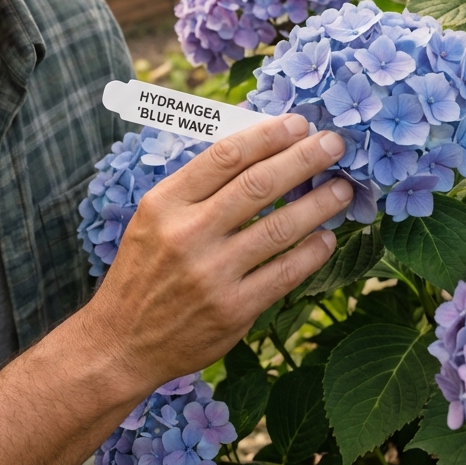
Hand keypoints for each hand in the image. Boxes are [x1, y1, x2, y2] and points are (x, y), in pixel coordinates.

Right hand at [84, 113, 347, 395]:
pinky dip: (312, 252)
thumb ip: (196, 186)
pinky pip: (284, 273)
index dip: (266, 136)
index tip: (297, 123)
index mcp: (164, 203)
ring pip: (280, 227)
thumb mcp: (152, 218)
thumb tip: (251, 144)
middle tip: (334, 143)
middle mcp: (187, 234)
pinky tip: (326, 237)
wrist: (122, 340)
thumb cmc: (144, 270)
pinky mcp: (233, 310)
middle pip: (258, 185)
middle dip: (303, 159)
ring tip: (343, 188)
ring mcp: (212, 274)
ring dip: (319, 203)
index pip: (224, 157)